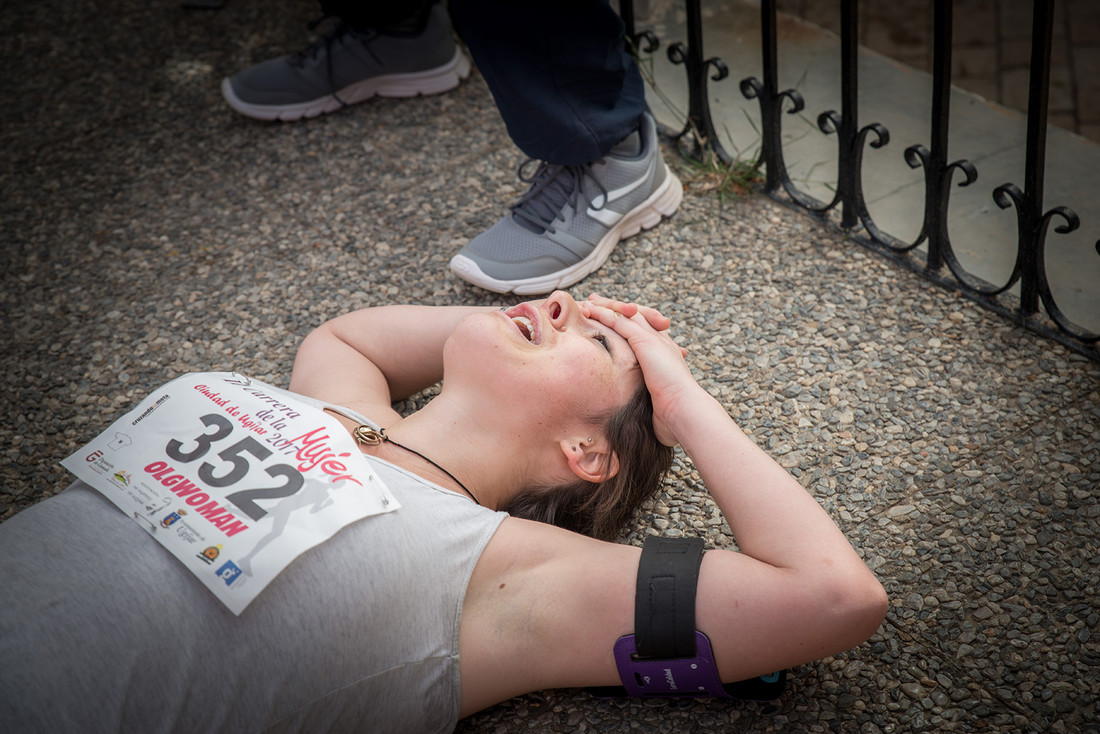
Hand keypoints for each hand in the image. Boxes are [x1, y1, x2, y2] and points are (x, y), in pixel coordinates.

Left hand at [581, 296, 701, 446]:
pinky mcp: (644, 341)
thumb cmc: (673, 419)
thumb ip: (649, 407)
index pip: (644, 333)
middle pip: (635, 317)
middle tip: (595, 302)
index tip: (611, 323)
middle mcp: (661, 343)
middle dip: (614, 308)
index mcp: (666, 356)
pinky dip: (602, 313)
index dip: (626, 325)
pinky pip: (618, 320)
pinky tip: (587, 309)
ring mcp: (654, 340)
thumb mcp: (658, 408)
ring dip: (605, 306)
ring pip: (626, 314)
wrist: (685, 412)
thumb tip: (643, 425)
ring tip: (586, 302)